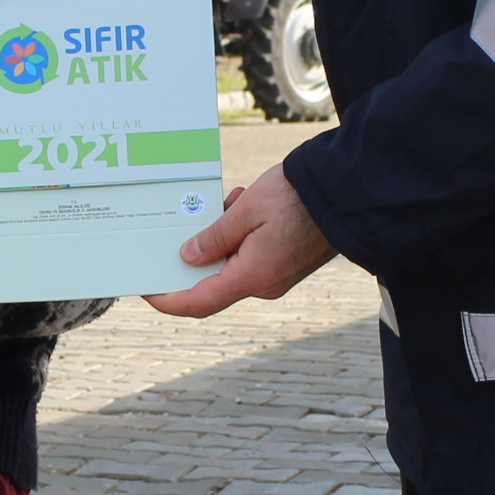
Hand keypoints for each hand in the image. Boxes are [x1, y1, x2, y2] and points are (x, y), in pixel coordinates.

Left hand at [147, 171, 336, 317]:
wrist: (346, 192)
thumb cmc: (297, 198)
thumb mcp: (246, 210)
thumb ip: (214, 237)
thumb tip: (189, 258)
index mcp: (252, 277)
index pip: (199, 302)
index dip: (168, 300)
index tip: (147, 290)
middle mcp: (265, 284)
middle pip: (213, 282)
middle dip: (197, 253)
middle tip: (191, 220)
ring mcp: (277, 276)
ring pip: (232, 265)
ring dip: (221, 237)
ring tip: (230, 202)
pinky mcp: (285, 265)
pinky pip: (250, 257)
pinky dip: (240, 235)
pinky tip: (243, 206)